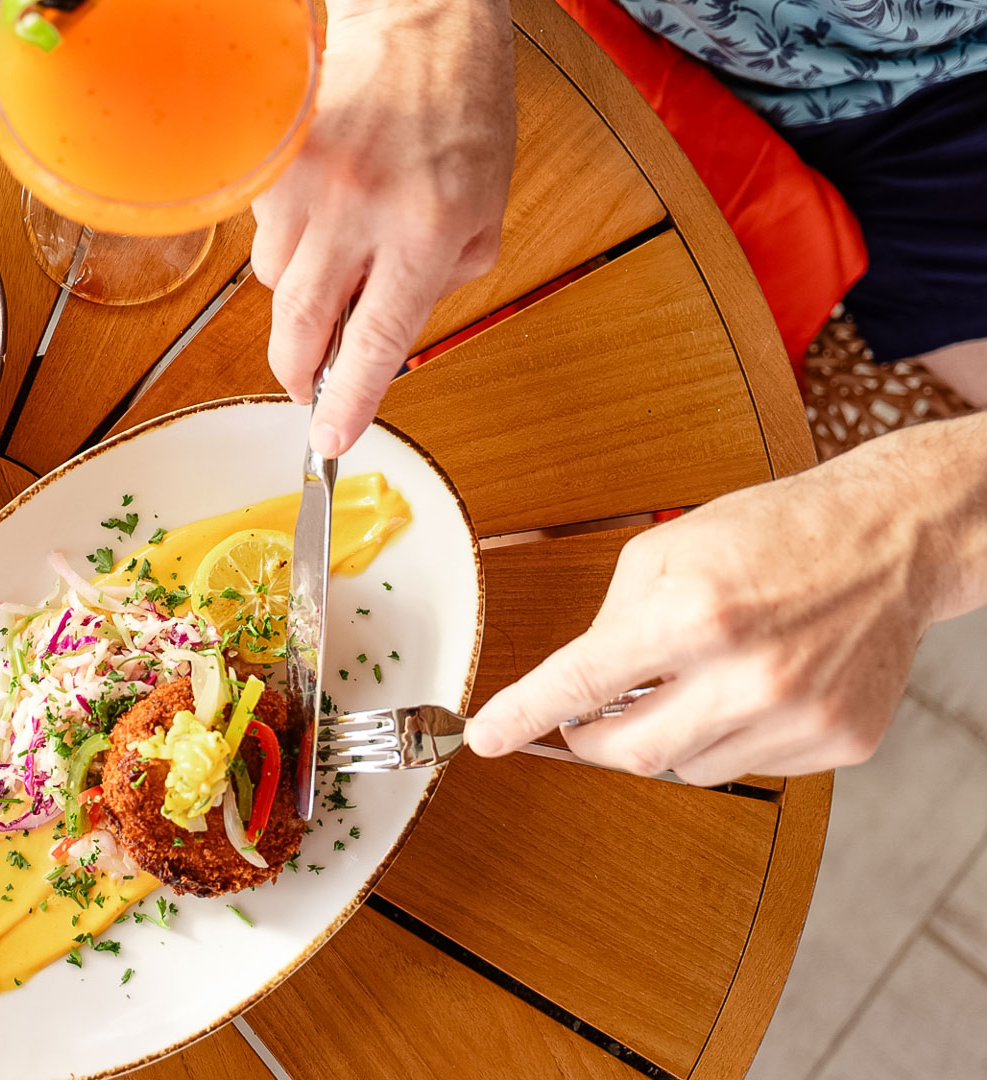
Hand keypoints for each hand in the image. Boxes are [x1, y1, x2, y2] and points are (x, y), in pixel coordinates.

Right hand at [252, 0, 515, 458]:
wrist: (415, 14)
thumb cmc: (459, 98)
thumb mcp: (486, 201)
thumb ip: (443, 274)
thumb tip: (389, 329)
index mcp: (425, 230)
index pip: (376, 343)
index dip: (349, 400)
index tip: (331, 438)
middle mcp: (359, 213)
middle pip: (303, 328)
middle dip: (300, 374)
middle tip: (307, 388)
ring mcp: (306, 187)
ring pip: (275, 282)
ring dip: (300, 291)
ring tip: (335, 255)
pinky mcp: (270, 166)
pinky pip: (265, 230)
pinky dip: (290, 235)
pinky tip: (323, 200)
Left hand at [465, 414, 986, 785]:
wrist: (893, 539)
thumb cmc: (776, 532)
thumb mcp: (667, 549)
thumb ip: (611, 620)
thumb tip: (572, 685)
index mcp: (695, 613)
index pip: (583, 682)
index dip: (524, 714)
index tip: (484, 737)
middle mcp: (747, 675)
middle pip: (628, 752)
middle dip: (589, 737)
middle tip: (587, 712)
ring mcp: (797, 716)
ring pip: (685, 769)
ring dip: (665, 736)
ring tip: (694, 678)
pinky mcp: (838, 742)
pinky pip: (748, 767)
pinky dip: (728, 737)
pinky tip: (751, 687)